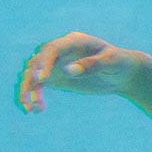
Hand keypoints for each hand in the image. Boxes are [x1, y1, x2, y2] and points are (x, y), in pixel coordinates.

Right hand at [17, 32, 145, 112]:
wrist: (122, 74)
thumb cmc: (120, 63)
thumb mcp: (112, 62)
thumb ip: (92, 65)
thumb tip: (68, 70)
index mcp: (75, 41)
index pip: (53, 49)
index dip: (45, 63)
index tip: (41, 80)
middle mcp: (60, 50)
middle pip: (37, 62)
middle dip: (32, 80)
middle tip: (33, 100)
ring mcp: (55, 64)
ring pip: (33, 75)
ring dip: (29, 91)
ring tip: (32, 108)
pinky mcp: (54, 77)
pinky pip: (37, 85)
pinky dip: (33, 96)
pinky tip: (34, 110)